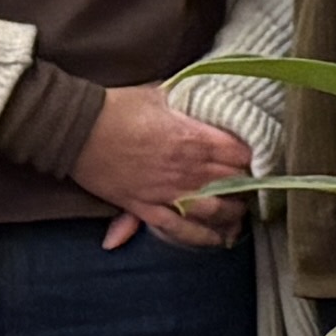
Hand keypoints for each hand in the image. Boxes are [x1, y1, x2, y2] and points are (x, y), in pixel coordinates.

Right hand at [73, 83, 248, 251]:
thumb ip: (188, 101)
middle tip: (255, 186)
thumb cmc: (117, 108)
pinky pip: (179, 229)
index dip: (255, 158)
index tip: (259, 158)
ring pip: (213, 211)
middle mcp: (187, 169)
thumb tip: (206, 95)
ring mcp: (167, 191)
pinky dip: (201, 237)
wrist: (75, 129)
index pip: (243, 154)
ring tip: (241, 213)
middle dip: (248, 186)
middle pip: (234, 184)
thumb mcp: (160, 95)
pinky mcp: (145, 207)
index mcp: (195, 139)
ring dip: (232, 214)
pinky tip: (218, 240)